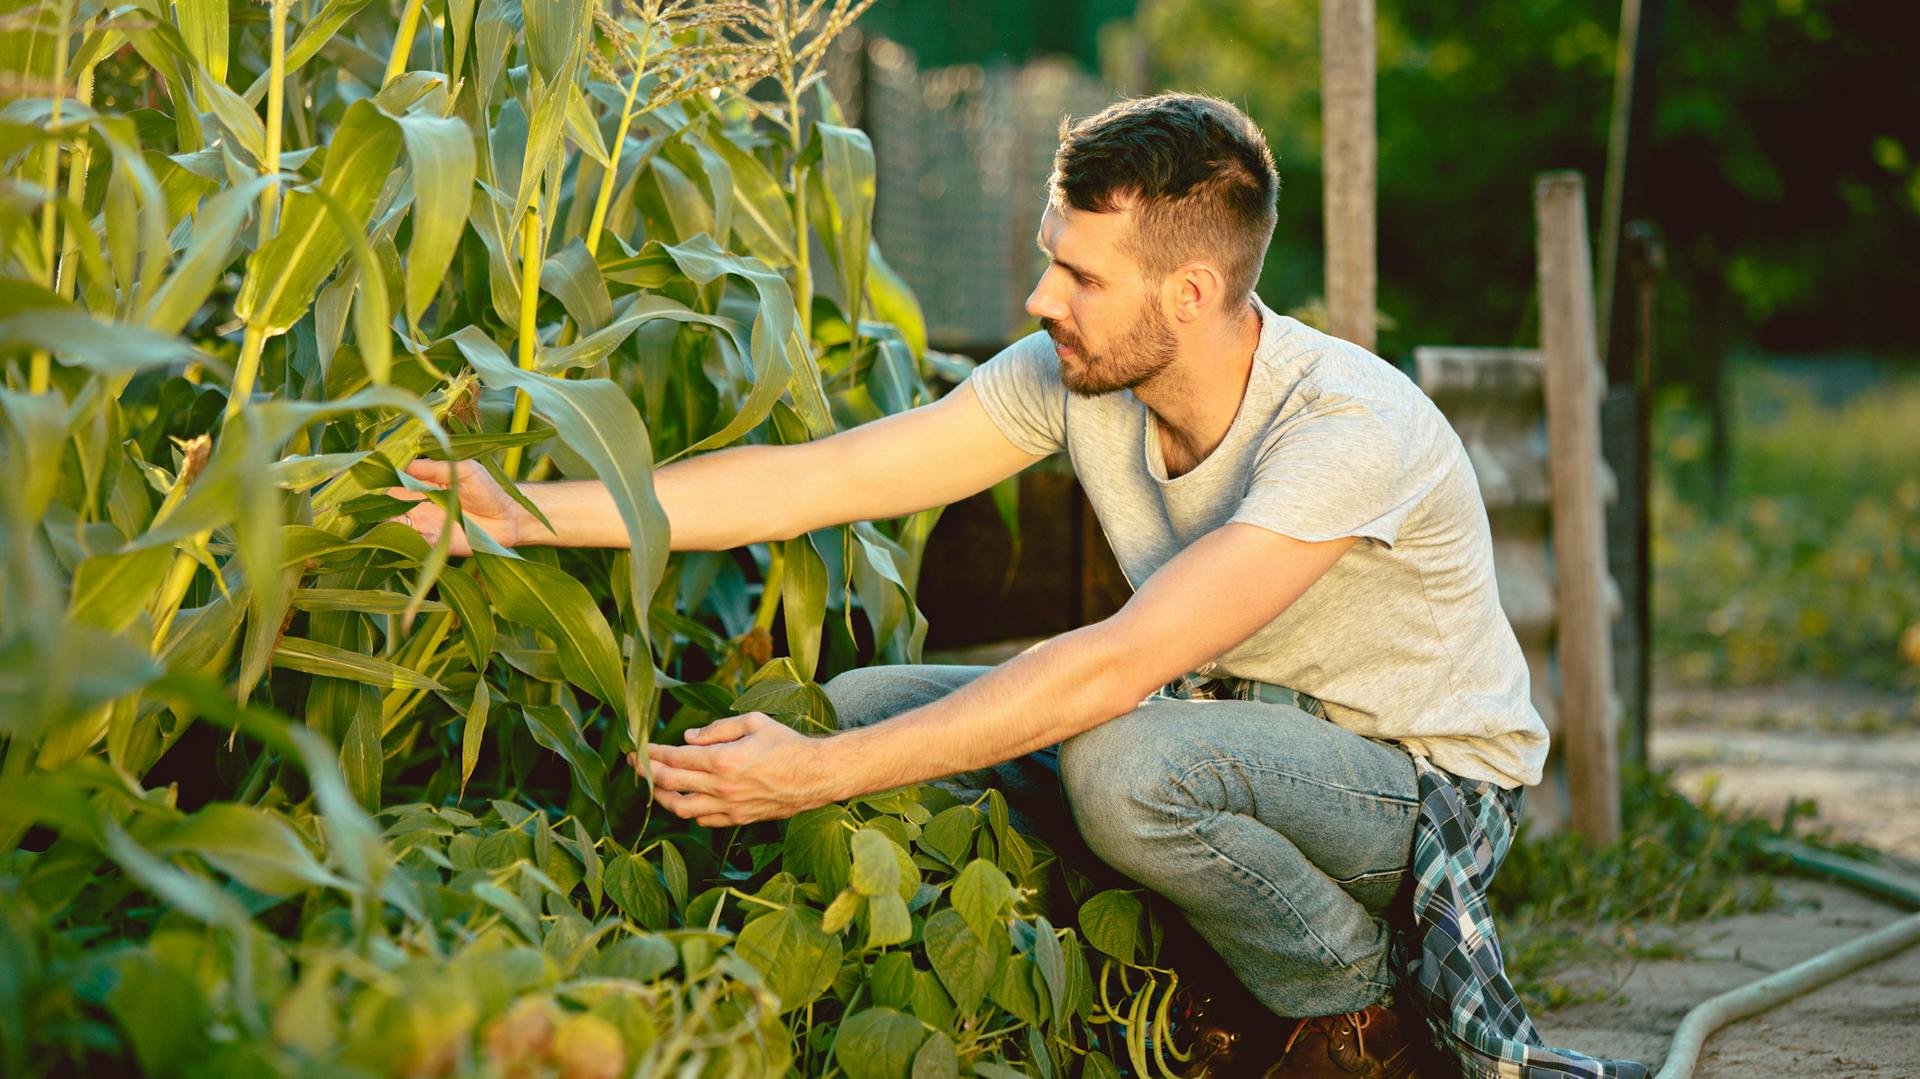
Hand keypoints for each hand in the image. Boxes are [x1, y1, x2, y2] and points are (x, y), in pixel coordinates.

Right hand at [387, 459, 529, 555]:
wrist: (508, 517)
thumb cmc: (487, 488)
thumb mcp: (464, 470)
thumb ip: (435, 468)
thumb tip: (406, 464)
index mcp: (420, 484)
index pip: (393, 481)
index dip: (381, 481)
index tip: (371, 480)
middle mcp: (416, 505)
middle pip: (387, 507)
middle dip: (379, 508)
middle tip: (380, 506)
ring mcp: (424, 526)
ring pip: (396, 528)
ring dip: (392, 527)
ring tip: (399, 522)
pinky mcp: (435, 544)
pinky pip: (417, 544)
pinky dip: (414, 541)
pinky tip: (421, 535)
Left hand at [633, 712, 836, 826]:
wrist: (815, 776)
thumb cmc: (787, 744)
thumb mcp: (754, 722)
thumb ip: (717, 729)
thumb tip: (688, 738)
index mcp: (723, 759)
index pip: (675, 758)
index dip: (652, 753)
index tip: (639, 748)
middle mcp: (721, 786)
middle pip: (670, 783)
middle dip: (647, 771)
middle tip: (634, 763)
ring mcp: (729, 806)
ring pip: (681, 808)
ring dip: (662, 797)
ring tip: (654, 786)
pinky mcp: (738, 819)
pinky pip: (703, 820)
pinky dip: (689, 811)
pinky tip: (687, 799)